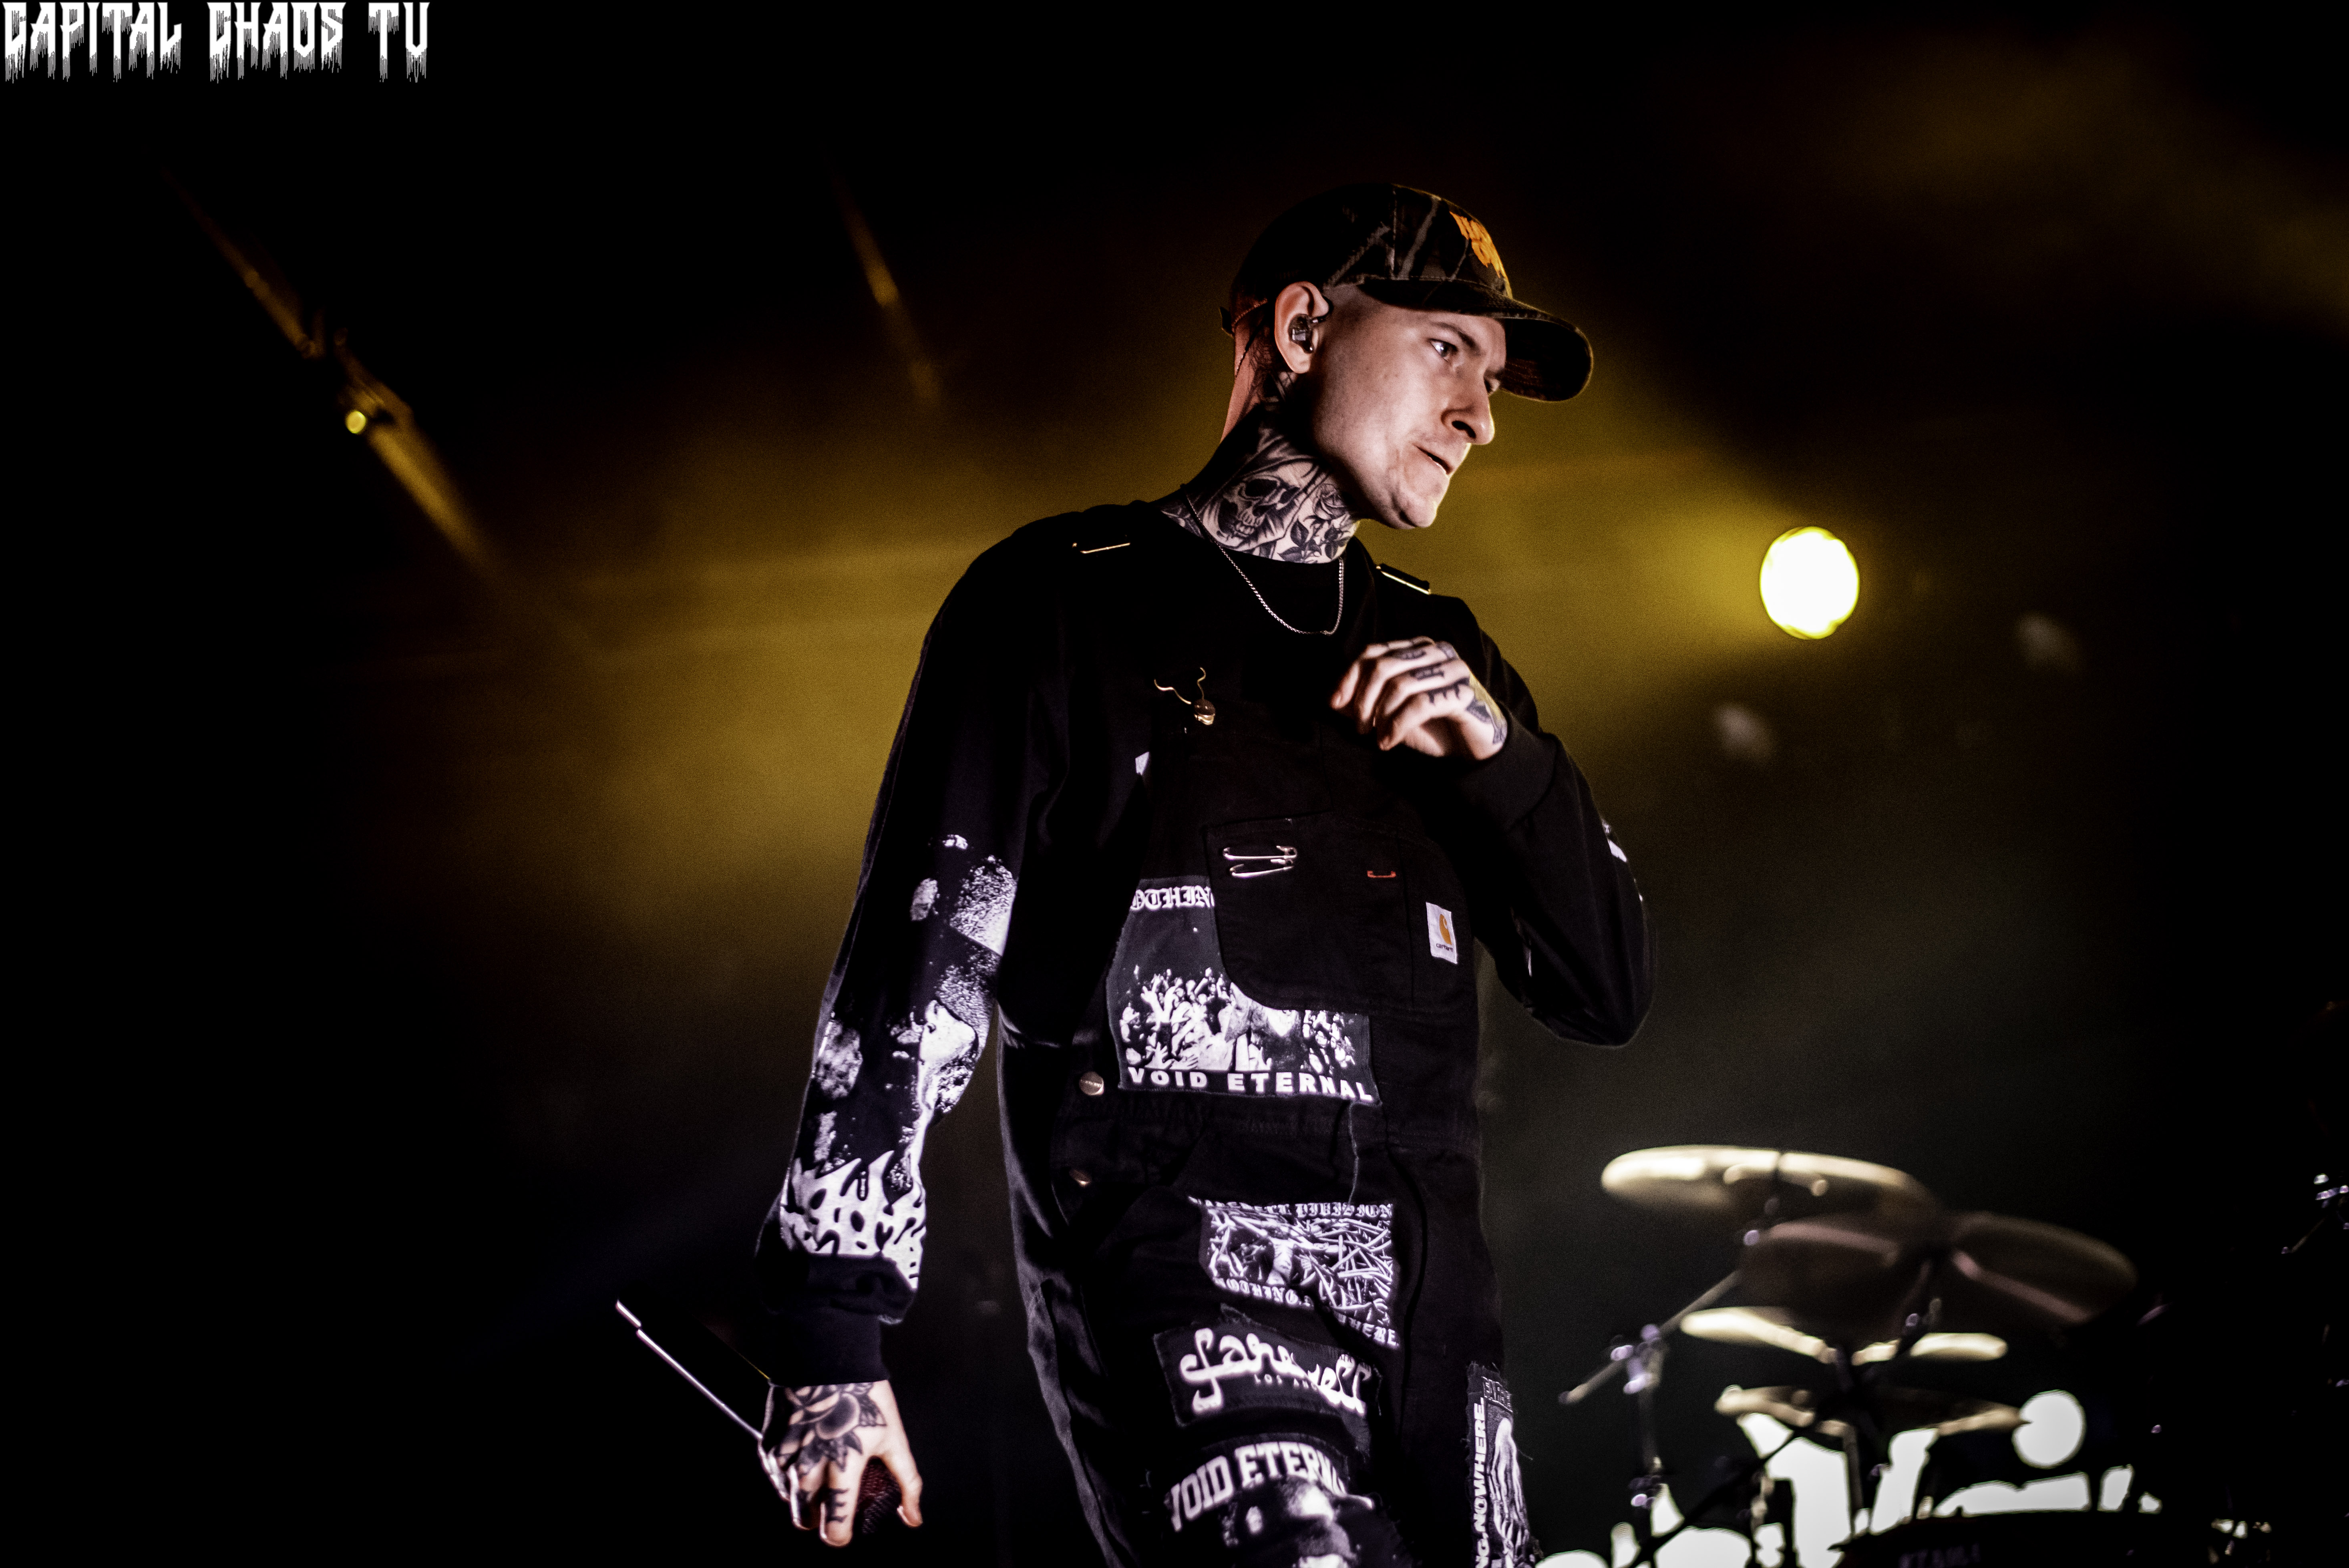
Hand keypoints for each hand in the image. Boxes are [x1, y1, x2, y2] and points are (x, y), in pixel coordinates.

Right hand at [759, 1380, 923, 1545]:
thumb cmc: (866, 1397)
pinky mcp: (769, 1446)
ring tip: (823, 1469)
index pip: (833, 1530)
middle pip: (806, 1520)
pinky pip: (777, 1477)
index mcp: (842, 1472)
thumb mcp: (894, 1439)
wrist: (827, 1356)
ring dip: (805, 1495)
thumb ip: (906, 1482)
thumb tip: (913, 1518)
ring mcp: (785, 1459)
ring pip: (790, 1500)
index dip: (842, 1533)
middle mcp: (808, 1471)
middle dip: (821, 1516)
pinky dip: (790, 1475)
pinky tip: (807, 1456)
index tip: (847, 1524)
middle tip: (836, 1495)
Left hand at [1331, 638, 1509, 759]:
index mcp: (1418, 648)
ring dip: (1380, 716)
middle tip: (1360, 728)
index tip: (1334, 704)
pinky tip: (1389, 742)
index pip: (1373, 653)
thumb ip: (1365, 703)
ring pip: (1400, 684)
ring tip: (1376, 738)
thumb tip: (1334, 700)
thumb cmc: (1433, 727)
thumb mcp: (1392, 715)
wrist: (1474, 749)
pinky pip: (1420, 705)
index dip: (1349, 677)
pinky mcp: (1464, 693)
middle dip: (1363, 700)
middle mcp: (1437, 652)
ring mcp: (1453, 670)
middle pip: (1383, 666)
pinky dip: (1397, 725)